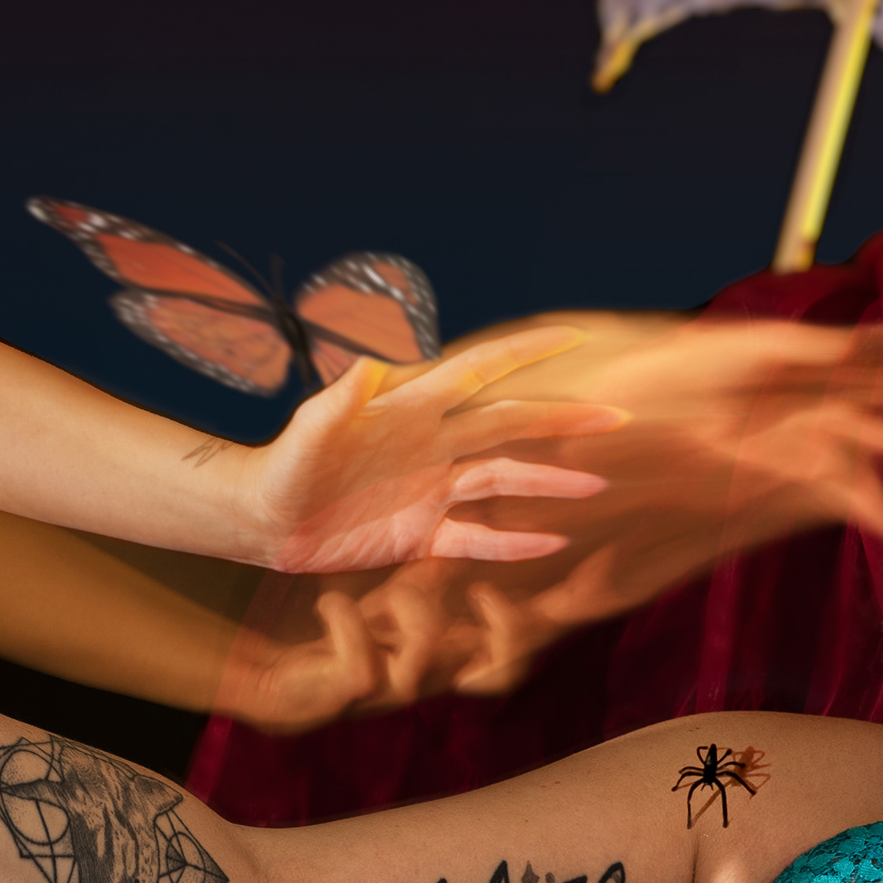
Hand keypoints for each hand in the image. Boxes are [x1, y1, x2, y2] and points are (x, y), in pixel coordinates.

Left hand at [234, 327, 626, 575]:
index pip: (480, 371)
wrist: (266, 518)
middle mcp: (434, 444)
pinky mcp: (423, 534)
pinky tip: (552, 544)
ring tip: (598, 486)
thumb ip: (341, 400)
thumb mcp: (311, 429)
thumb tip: (366, 362)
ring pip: (503, 481)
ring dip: (549, 483)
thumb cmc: (285, 463)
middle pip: (509, 424)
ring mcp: (433, 490)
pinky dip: (512, 544)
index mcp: (413, 409)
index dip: (525, 353)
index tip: (573, 338)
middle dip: (561, 420)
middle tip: (615, 419)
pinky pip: (476, 539)